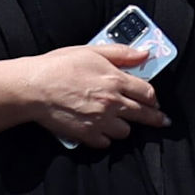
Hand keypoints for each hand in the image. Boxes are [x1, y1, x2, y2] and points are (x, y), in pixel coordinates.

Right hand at [21, 43, 163, 148]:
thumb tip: (144, 54)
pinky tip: (99, 128)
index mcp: (115, 80)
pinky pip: (106, 142)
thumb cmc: (58, 66)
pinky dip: (104, 137)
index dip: (154, 98)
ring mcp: (100, 121)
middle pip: (143, 114)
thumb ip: (121, 53)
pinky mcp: (87, 135)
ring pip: (125, 131)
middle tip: (161, 121)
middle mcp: (112, 102)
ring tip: (117, 120)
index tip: (156, 102)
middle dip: (155, 118)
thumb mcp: (91, 51)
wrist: (33, 88)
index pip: (148, 93)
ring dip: (124, 126)